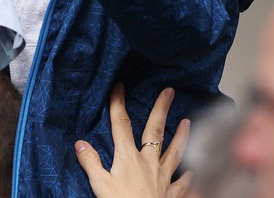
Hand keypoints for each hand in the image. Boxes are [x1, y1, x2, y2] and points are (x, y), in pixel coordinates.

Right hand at [75, 84, 192, 197]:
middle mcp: (148, 162)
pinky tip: (193, 171)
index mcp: (128, 157)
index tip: (119, 86)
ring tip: (188, 122)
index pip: (121, 125)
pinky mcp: (172, 194)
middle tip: (170, 91)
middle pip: (154, 131)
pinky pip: (182, 183)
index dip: (119, 104)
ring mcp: (163, 178)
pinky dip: (188, 176)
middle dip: (161, 109)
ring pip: (175, 152)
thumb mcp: (100, 184)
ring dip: (181, 136)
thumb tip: (80, 143)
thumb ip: (90, 163)